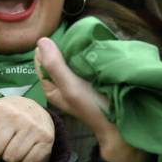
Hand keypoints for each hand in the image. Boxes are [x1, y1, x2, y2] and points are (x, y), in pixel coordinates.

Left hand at [35, 37, 147, 161]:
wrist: (120, 123)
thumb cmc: (92, 106)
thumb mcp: (70, 87)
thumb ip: (55, 66)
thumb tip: (41, 40)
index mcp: (50, 86)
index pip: (41, 61)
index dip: (48, 48)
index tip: (62, 40)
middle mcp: (59, 83)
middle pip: (55, 59)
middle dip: (62, 48)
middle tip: (75, 39)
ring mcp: (75, 81)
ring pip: (69, 60)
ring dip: (74, 51)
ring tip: (83, 41)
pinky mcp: (88, 80)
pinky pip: (82, 63)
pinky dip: (85, 56)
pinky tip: (92, 50)